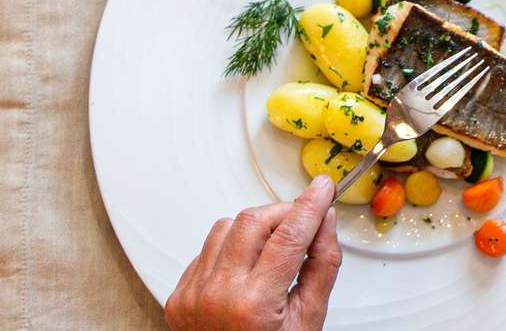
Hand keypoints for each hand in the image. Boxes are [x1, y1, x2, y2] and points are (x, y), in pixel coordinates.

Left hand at [163, 175, 341, 330]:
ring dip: (254, 228)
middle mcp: (217, 295)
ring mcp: (193, 294)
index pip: (288, 236)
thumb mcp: (309, 321)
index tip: (323, 188)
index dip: (310, 206)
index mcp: (254, 305)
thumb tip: (326, 224)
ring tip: (274, 248)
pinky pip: (206, 250)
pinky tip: (246, 266)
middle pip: (253, 221)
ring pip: (226, 228)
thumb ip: (322, 267)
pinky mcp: (179, 296)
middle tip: (304, 219)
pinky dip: (229, 248)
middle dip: (283, 213)